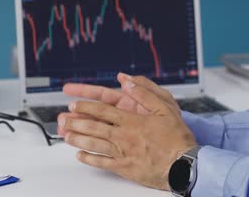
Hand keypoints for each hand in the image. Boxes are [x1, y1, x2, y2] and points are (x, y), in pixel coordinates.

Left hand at [58, 78, 196, 189]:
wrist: (184, 165)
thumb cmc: (176, 138)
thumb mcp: (164, 107)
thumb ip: (144, 92)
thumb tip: (127, 80)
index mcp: (131, 120)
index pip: (103, 110)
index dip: (86, 106)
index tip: (74, 104)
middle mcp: (123, 136)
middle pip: (94, 127)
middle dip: (76, 122)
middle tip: (63, 119)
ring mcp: (122, 153)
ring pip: (94, 144)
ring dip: (78, 139)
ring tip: (66, 136)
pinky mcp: (125, 168)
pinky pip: (102, 163)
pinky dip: (89, 159)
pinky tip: (80, 156)